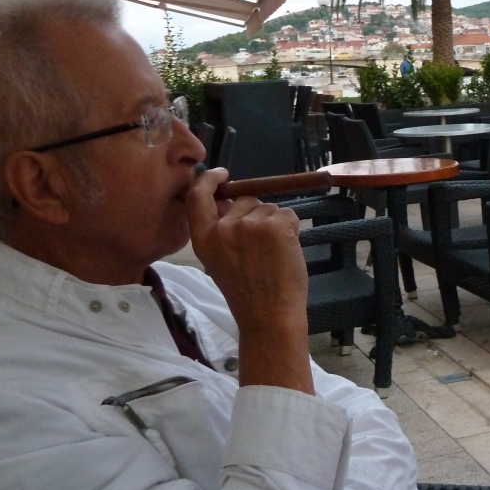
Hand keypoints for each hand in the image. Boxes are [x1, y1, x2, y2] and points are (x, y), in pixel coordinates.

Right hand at [186, 168, 311, 392]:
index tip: (220, 174)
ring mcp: (251, 224)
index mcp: (204, 237)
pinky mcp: (276, 225)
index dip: (209, 181)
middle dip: (256, 216)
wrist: (269, 316)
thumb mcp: (219, 260)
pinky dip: (291, 229)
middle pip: (244, 201)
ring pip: (268, 208)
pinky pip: (288, 214)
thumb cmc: (247, 293)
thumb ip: (221, 231)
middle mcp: (224, 227)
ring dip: (275, 225)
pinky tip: (286, 252)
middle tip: (262, 249)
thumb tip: (232, 202)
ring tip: (273, 256)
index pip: (198, 196)